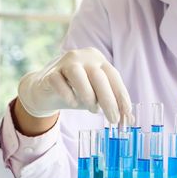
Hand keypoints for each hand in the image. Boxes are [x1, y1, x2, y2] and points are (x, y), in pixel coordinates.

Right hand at [17, 47, 131, 123]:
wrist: (46, 90)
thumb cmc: (77, 92)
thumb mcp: (97, 98)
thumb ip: (112, 105)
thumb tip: (129, 120)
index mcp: (98, 60)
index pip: (113, 76)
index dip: (121, 94)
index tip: (126, 112)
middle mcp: (83, 57)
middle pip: (98, 76)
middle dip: (108, 100)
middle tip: (113, 119)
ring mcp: (65, 63)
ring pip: (78, 75)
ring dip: (88, 96)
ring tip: (93, 110)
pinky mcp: (50, 73)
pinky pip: (58, 82)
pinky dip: (67, 94)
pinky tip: (73, 103)